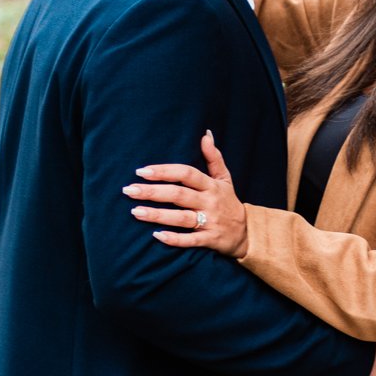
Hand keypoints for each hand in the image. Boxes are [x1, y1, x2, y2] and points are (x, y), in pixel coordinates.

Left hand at [125, 132, 246, 255]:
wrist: (246, 233)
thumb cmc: (229, 202)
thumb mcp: (225, 179)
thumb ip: (214, 157)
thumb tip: (206, 135)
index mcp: (211, 185)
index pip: (186, 174)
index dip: (164, 171)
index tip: (142, 171)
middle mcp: (209, 202)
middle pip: (179, 195)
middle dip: (153, 192)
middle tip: (129, 190)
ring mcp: (210, 221)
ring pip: (181, 218)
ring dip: (158, 215)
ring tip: (136, 212)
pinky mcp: (210, 240)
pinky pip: (190, 240)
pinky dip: (175, 239)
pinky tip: (157, 236)